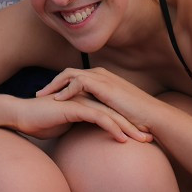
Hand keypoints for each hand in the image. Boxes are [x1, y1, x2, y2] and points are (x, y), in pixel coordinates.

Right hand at [12, 94, 151, 143]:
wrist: (22, 116)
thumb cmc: (40, 122)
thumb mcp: (66, 126)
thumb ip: (79, 127)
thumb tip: (89, 140)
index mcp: (86, 102)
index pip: (112, 113)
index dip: (127, 125)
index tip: (141, 138)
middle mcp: (86, 99)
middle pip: (116, 112)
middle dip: (134, 126)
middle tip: (150, 139)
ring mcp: (81, 101)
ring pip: (111, 114)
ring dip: (129, 128)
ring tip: (142, 141)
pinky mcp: (75, 107)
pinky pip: (98, 117)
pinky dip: (112, 128)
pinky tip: (122, 139)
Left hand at [38, 66, 157, 129]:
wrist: (153, 116)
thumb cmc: (136, 117)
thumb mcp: (113, 111)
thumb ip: (100, 109)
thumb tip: (86, 118)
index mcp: (102, 78)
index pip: (74, 76)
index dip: (59, 85)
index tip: (46, 96)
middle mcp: (100, 74)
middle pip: (68, 73)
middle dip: (52, 83)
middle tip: (38, 94)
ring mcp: (102, 77)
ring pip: (70, 74)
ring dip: (54, 85)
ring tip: (42, 97)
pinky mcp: (104, 85)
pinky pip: (78, 82)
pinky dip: (66, 90)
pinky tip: (58, 100)